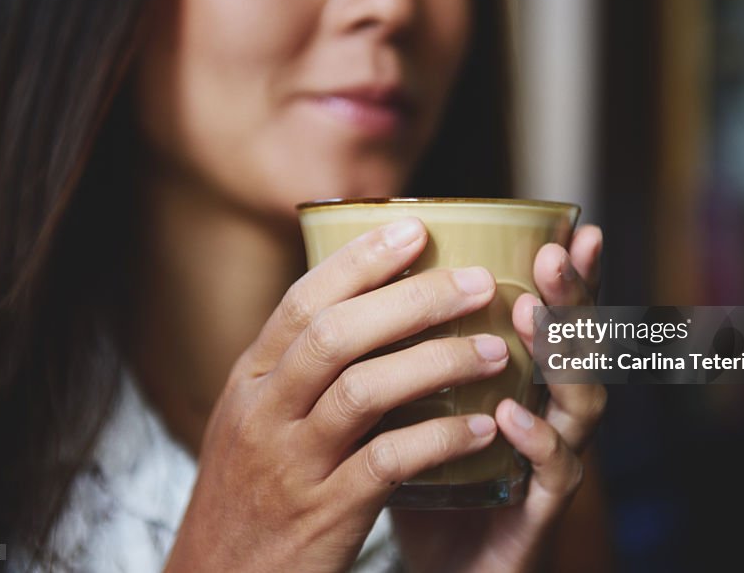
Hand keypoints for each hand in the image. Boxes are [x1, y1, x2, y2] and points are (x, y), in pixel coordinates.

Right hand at [165, 219, 510, 571]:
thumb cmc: (250, 496)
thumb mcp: (250, 423)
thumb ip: (295, 371)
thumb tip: (361, 310)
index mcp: (248, 382)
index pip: (304, 302)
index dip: (361, 260)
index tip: (415, 227)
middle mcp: (263, 414)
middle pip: (339, 334)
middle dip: (413, 299)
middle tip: (475, 281)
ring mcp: (290, 464)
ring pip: (365, 391)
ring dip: (437, 361)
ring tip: (494, 348)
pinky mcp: (323, 515)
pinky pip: (389, 463)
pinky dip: (440, 439)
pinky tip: (482, 427)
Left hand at [394, 224, 606, 572]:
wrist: (441, 566)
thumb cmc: (428, 480)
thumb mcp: (414, 407)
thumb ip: (403, 355)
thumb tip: (359, 285)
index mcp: (523, 382)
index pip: (553, 319)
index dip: (569, 276)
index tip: (571, 229)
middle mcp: (550, 413)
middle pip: (579, 347)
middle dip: (572, 297)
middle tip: (553, 255)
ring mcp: (553, 462)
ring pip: (580, 402)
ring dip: (559, 355)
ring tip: (531, 315)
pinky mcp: (540, 512)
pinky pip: (554, 473)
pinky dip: (537, 440)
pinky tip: (511, 414)